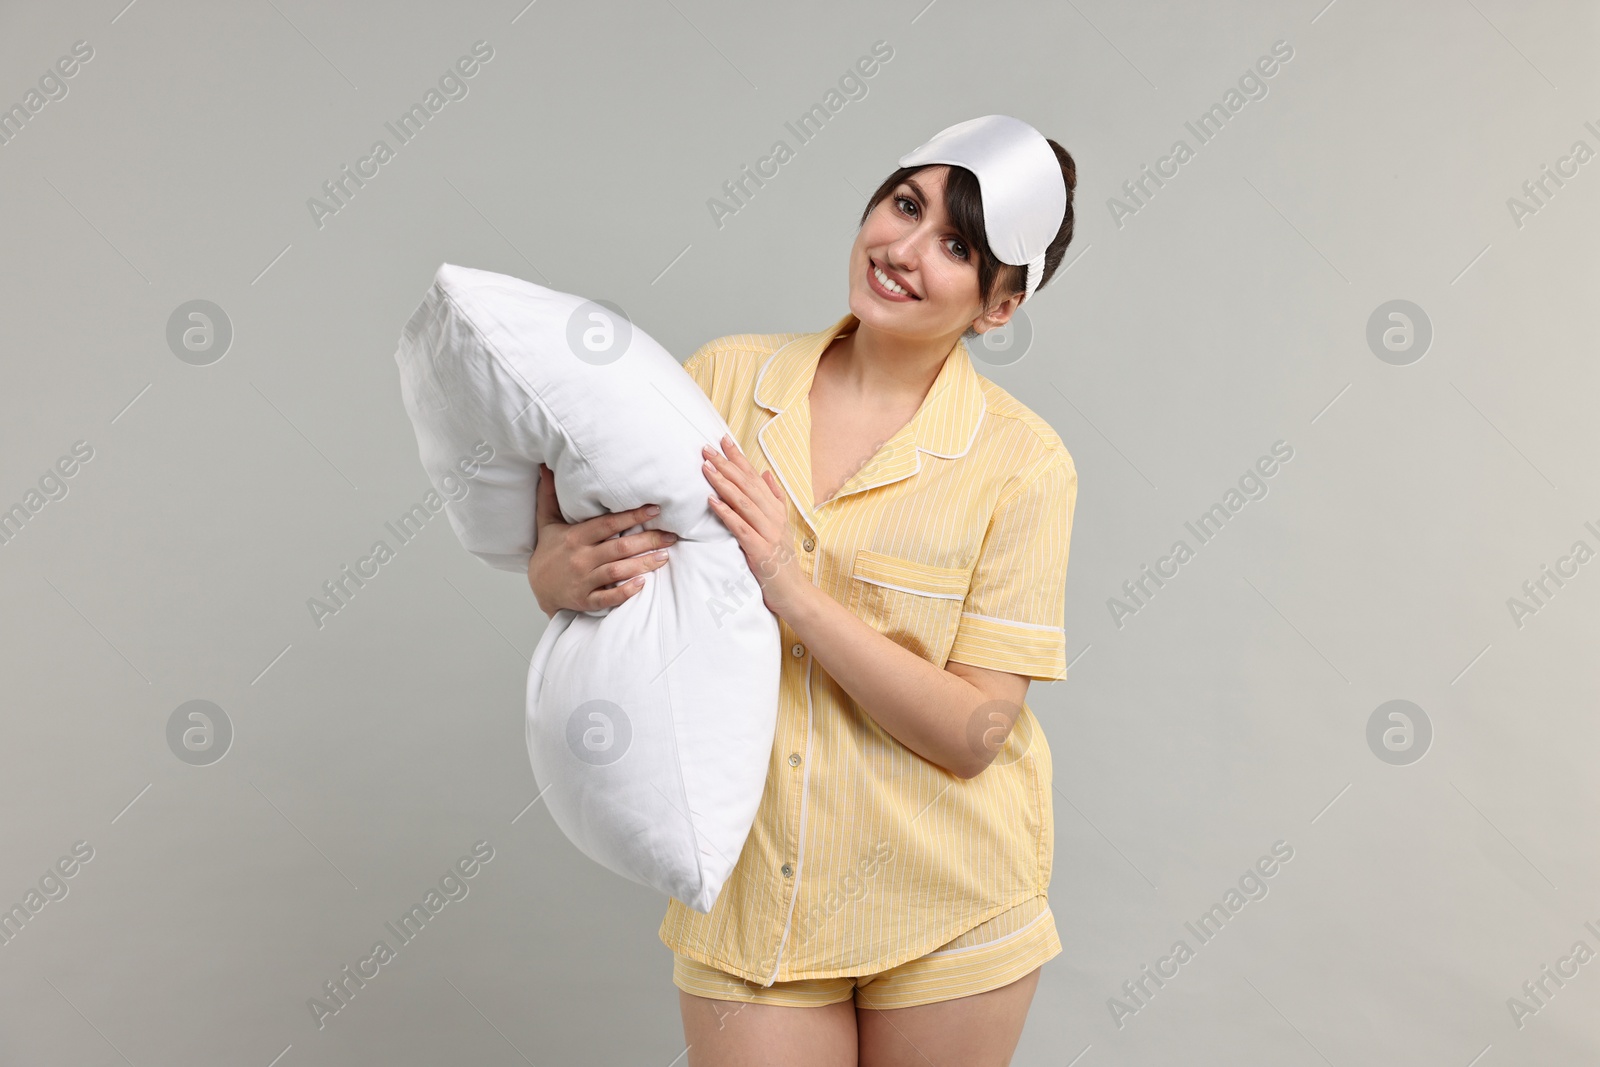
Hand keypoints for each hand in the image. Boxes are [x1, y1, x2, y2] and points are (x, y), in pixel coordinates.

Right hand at [526, 463, 677, 617]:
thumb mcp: (547, 521)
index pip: (607, 524)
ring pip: (617, 572)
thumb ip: (549, 495)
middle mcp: (580, 558)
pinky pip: (607, 598)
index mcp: (575, 537)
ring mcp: (583, 580)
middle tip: (670, 536)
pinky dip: (625, 592)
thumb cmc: (548, 551)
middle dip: (647, 541)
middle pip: (619, 548)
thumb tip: (545, 466)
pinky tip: (642, 584)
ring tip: (665, 556)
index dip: (632, 516)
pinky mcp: (585, 600)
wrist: (538, 587)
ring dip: (643, 564)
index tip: (654, 509)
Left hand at [701, 434, 806, 618]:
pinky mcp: (760, 551)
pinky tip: (711, 501)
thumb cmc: (781, 562)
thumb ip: (775, 499)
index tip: (723, 440)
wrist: (794, 593)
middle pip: (747, 485)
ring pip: (743, 502)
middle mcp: (773, 517)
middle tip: (706, 448)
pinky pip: (740, 527)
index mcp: (775, 510)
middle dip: (726, 465)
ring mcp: (768, 533)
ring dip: (723, 483)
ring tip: (705, 467)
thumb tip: (766, 472)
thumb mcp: (780, 527)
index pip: (755, 477)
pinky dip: (726, 512)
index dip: (739, 458)